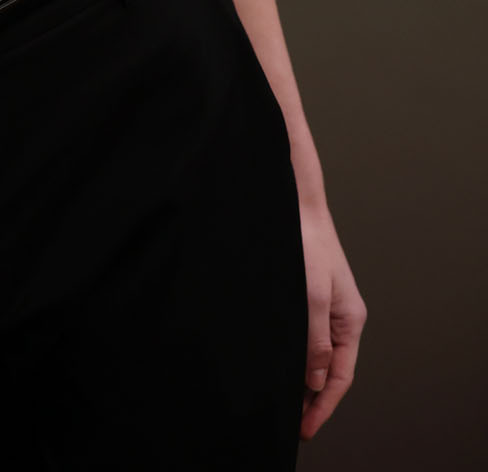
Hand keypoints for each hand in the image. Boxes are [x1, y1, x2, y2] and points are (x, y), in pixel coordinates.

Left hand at [298, 199, 366, 440]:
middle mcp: (342, 318)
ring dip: (303, 380)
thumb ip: (315, 340)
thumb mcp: (312, 297)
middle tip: (292, 423)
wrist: (296, 204)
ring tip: (285, 402)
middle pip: (331, 370)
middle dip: (313, 399)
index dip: (323, 406)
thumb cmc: (307, 244)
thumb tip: (315, 379)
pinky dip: (297, 356)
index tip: (305, 429)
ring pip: (317, 355)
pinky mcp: (309, 297)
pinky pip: (306, 337)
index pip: (340, 376)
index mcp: (351, 320)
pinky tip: (281, 364)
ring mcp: (326, 307)